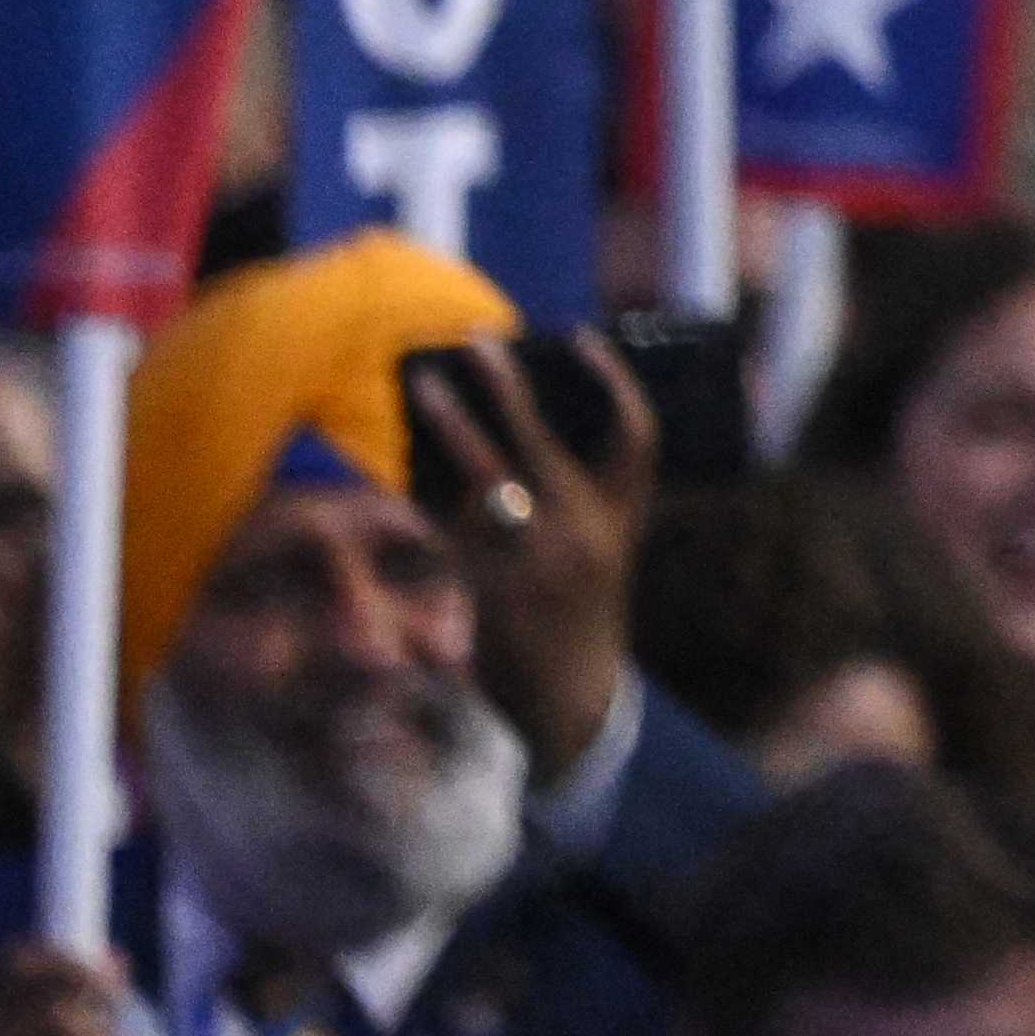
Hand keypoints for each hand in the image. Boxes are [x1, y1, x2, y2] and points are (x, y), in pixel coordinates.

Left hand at [404, 329, 650, 779]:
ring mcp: (537, 564)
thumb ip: (577, 498)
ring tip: (422, 384)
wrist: (574, 698)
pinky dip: (421, 494)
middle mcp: (584, 534)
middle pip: (543, 443)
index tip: (580, 337)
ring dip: (451, 426)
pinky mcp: (490, 591)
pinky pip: (447, 527)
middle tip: (478, 341)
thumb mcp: (603, 550)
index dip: (613, 381)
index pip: (636, 434)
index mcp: (622, 518)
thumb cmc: (582, 609)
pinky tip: (398, 466)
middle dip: (509, 387)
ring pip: (486, 477)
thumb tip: (501, 429)